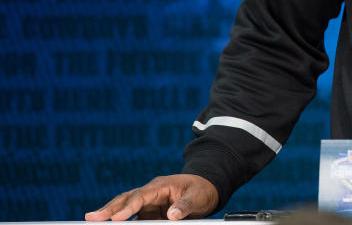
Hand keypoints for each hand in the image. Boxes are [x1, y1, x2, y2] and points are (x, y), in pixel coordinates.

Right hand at [85, 174, 217, 220]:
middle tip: (90, 218)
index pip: (140, 196)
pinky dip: (122, 223)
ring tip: (93, 221)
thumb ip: (185, 205)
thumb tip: (172, 215)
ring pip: (125, 208)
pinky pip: (133, 219)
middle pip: (126, 200)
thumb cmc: (201, 190)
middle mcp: (150, 193)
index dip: (128, 207)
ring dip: (110, 215)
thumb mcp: (197, 197)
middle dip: (108, 209)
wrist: (207, 190)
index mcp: (161, 185)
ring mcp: (148, 203)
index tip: (116, 218)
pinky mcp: (149, 213)